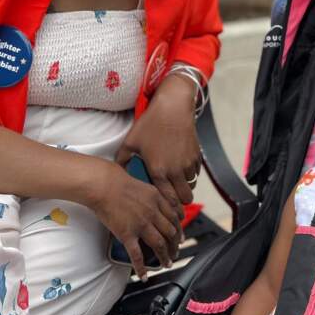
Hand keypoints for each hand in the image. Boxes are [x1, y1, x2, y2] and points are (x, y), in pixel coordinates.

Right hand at [87, 157, 181, 278]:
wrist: (102, 184)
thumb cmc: (117, 180)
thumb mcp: (143, 184)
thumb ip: (152, 196)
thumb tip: (156, 202)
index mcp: (157, 199)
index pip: (174, 218)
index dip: (178, 230)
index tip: (179, 237)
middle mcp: (153, 213)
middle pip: (170, 233)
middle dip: (174, 246)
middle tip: (174, 253)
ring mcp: (141, 224)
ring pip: (159, 245)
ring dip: (165, 257)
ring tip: (166, 264)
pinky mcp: (127, 234)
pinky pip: (137, 255)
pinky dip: (141, 267)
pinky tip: (144, 275)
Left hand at [117, 72, 200, 212]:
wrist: (173, 107)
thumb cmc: (151, 124)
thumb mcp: (131, 141)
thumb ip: (122, 159)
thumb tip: (118, 170)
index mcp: (158, 171)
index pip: (167, 200)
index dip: (167, 206)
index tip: (164, 207)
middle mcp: (175, 171)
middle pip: (185, 199)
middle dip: (179, 201)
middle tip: (172, 198)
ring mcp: (188, 164)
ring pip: (191, 186)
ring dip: (184, 187)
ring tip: (175, 182)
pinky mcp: (197, 156)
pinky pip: (196, 173)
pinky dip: (190, 174)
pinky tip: (181, 168)